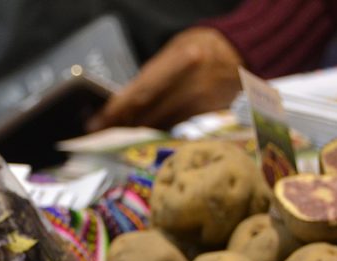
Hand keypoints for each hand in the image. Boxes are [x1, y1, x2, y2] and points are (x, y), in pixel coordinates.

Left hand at [88, 27, 243, 131]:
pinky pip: (176, 129)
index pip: (139, 93)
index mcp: (182, 60)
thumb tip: (122, 103)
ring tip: (117, 137)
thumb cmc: (200, 47)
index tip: (95, 124)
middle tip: (99, 135)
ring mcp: (202, 103)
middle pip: (147, 114)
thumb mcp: (174, 51)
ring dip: (136, 133)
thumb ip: (151, 76)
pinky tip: (145, 135)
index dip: (114, 112)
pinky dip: (158, 133)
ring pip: (160, 126)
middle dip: (120, 127)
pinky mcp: (209, 117)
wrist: (240, 52)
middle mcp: (193, 84)